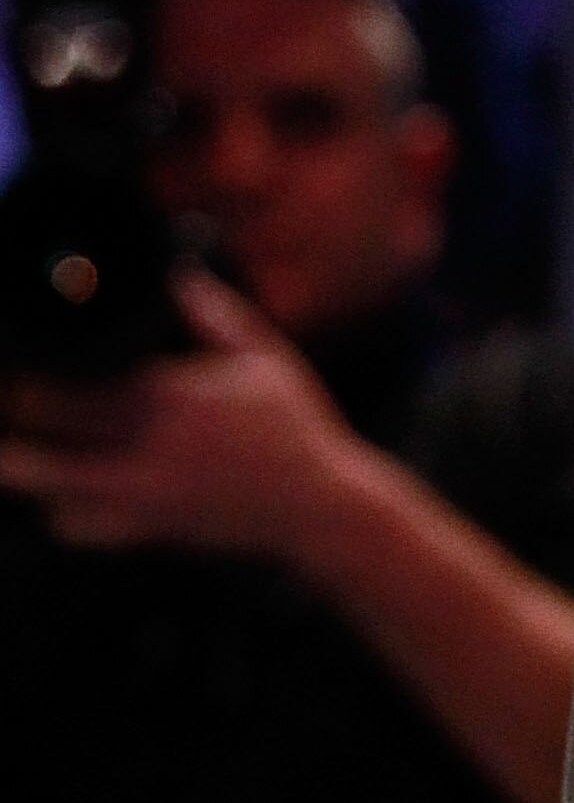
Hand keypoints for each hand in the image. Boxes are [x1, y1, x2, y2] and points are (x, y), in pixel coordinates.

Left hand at [0, 268, 369, 561]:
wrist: (314, 504)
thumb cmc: (292, 422)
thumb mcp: (261, 352)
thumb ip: (211, 311)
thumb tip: (173, 270)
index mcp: (170, 399)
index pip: (71, 390)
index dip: (26, 380)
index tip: (13, 364)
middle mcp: (145, 451)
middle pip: (44, 442)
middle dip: (13, 418)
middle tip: (7, 397)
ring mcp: (140, 499)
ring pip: (49, 490)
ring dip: (19, 467)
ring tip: (6, 448)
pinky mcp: (143, 532)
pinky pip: (76, 527)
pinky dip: (55, 508)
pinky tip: (53, 488)